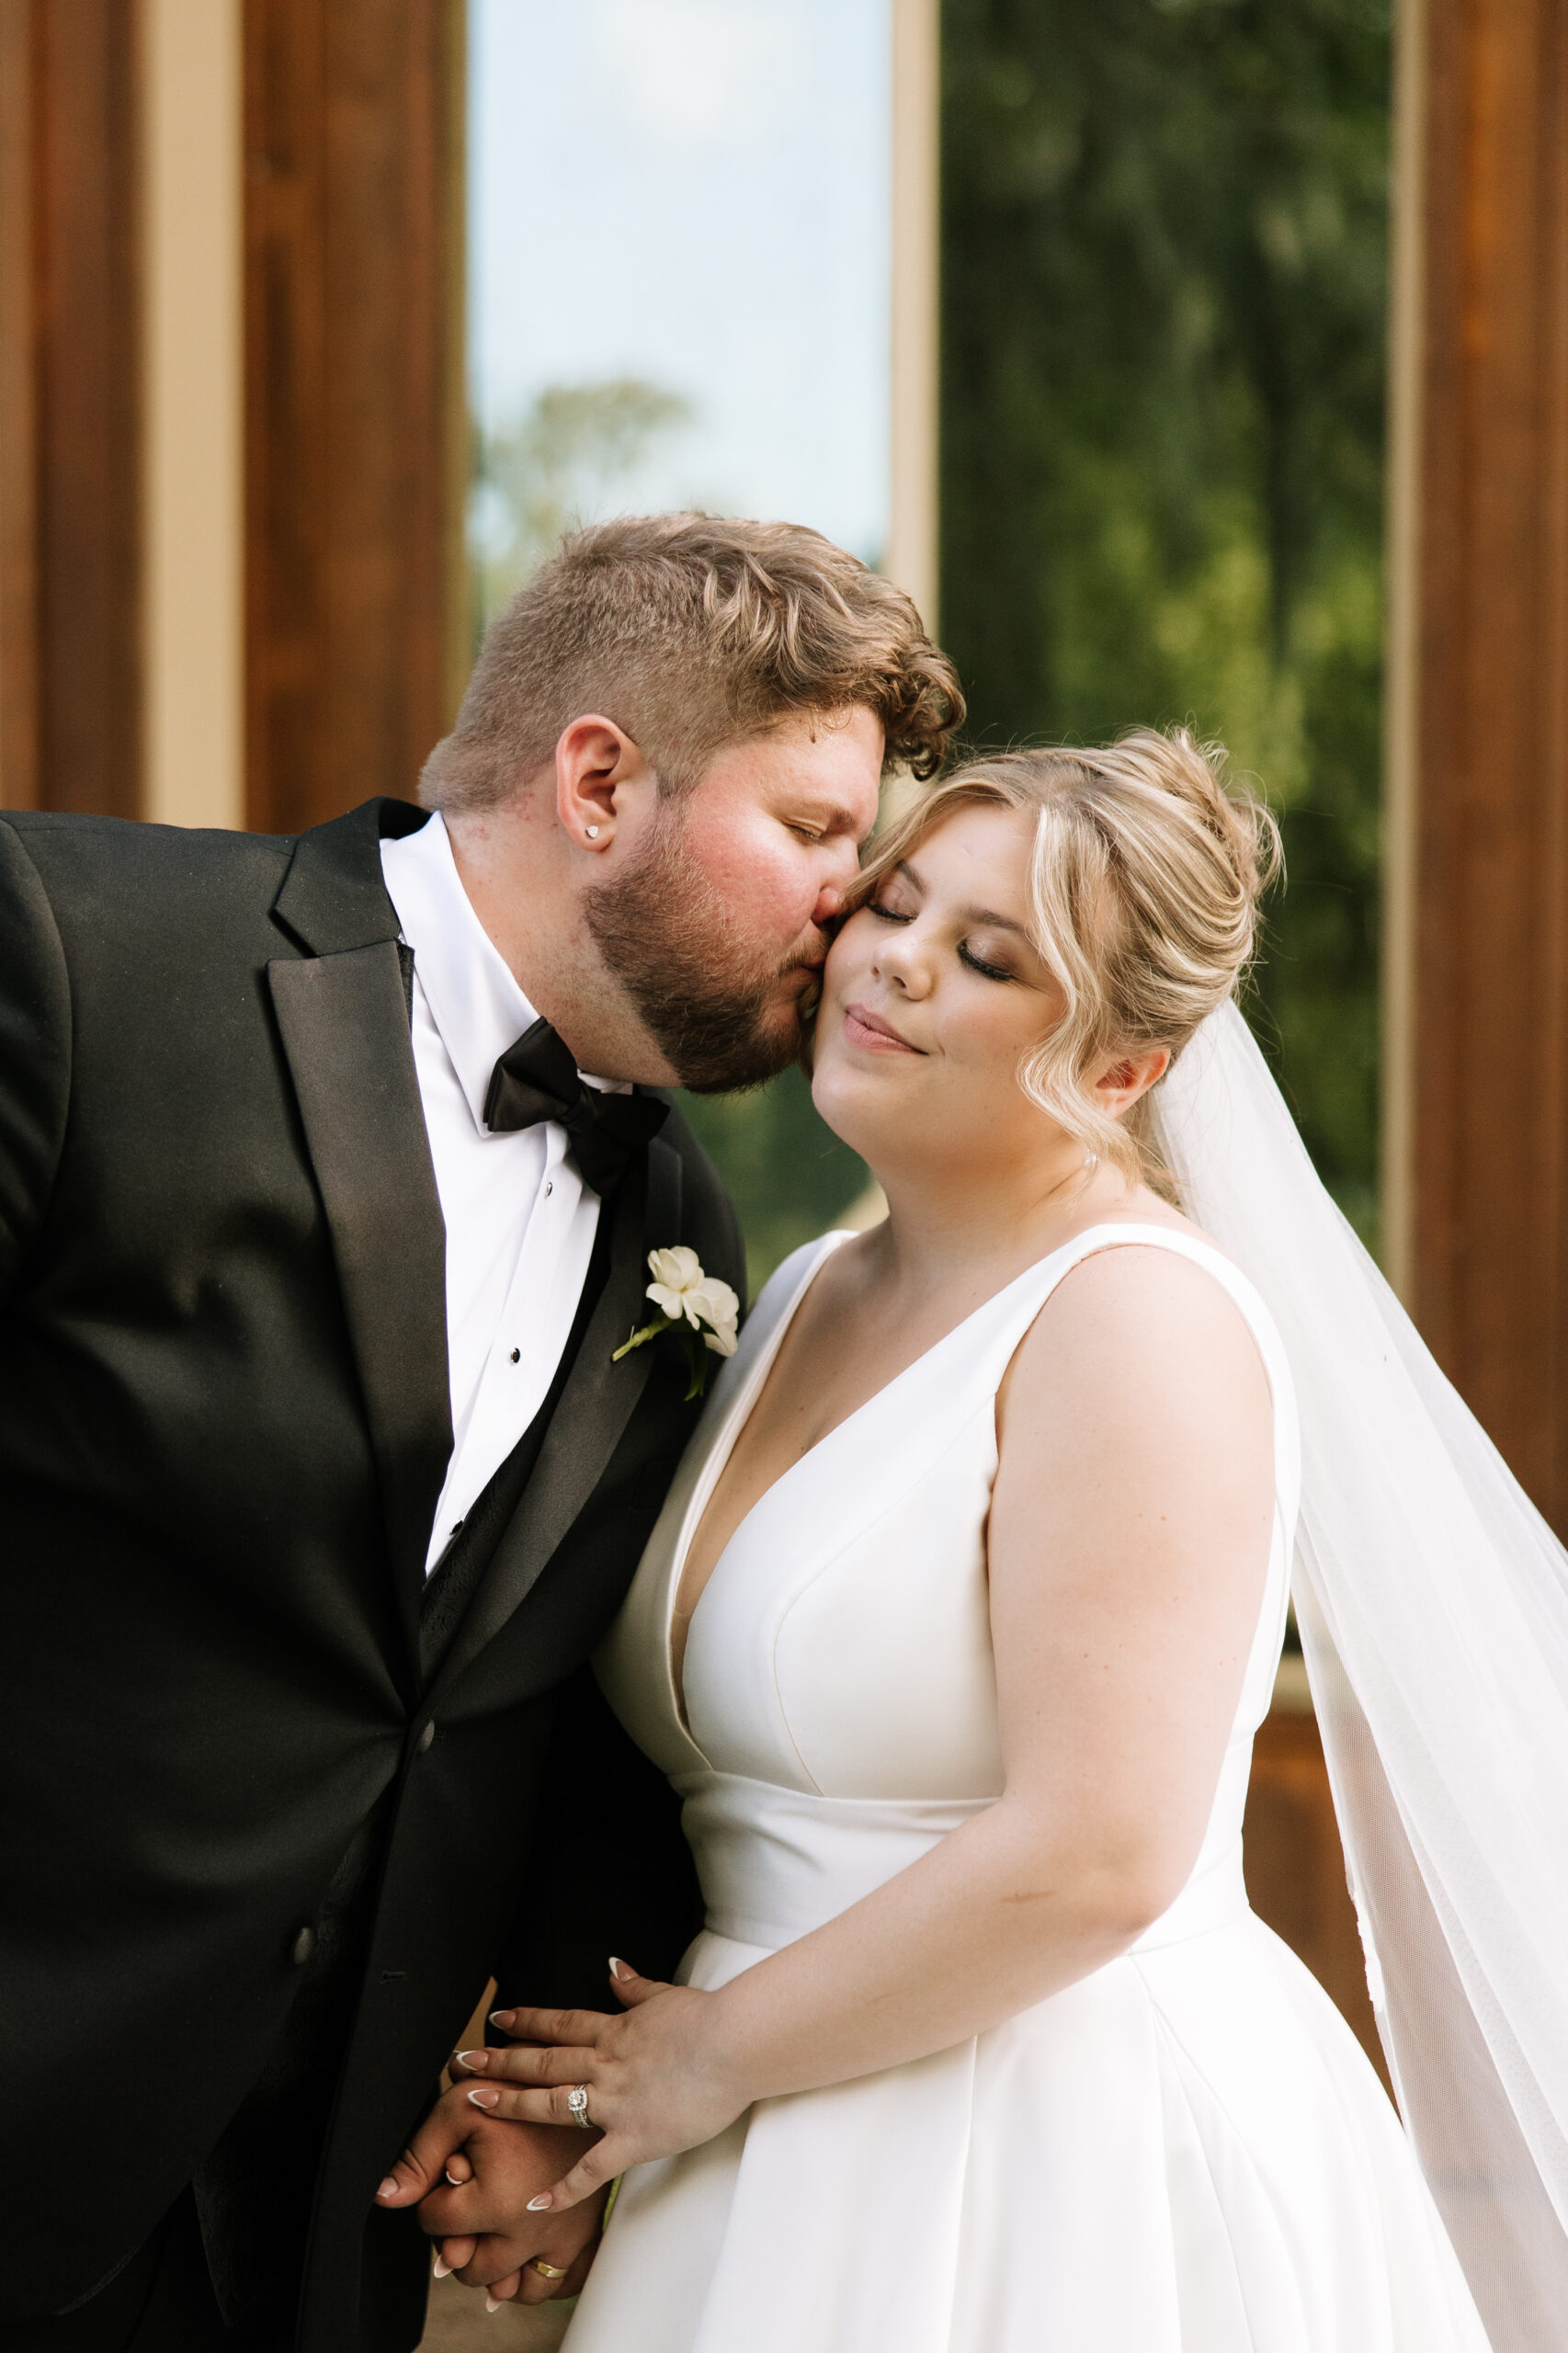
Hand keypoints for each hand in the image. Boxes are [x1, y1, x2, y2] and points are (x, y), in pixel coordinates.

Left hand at [377, 2105, 605, 2304]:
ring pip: (507, 2287)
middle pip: (467, 2267)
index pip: (435, 2223)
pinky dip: (527, 2278)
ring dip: (491, 2267)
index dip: (433, 2197)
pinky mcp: (583, 2237)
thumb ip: (420, 2156)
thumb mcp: (461, 2108)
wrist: (583, 2079)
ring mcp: (558, 2238)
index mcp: (496, 2201)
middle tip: (465, 2206)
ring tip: (487, 2235)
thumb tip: (386, 2198)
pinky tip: (517, 2254)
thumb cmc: (520, 2087)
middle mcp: (528, 2230)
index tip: (452, 2172)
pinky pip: (549, 2285)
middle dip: (456, 2239)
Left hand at [452, 1958, 749, 2212]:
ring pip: (553, 2103)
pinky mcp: (633, 2138)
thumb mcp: (667, 1996)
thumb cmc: (709, 2020)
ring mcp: (615, 2102)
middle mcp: (606, 2064)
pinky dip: (562, 2188)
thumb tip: (613, 1967)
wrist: (735, 2044)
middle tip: (463, 2061)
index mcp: (615, 2032)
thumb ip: (635, 1987)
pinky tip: (535, 2203)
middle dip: (500, 2061)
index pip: (560, 2025)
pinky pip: (591, 2168)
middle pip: (543, 2061)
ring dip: (511, 2103)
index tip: (498, 2017)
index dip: (527, 2021)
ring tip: (474, 2101)